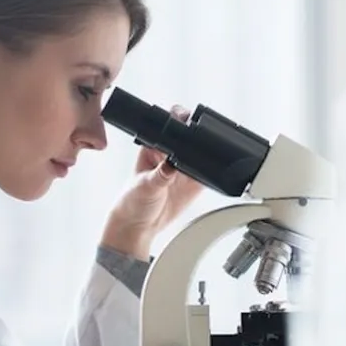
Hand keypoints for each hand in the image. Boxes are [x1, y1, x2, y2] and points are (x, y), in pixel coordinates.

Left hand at [101, 106, 204, 259]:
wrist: (139, 226)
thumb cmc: (132, 201)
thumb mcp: (145, 185)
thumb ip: (160, 174)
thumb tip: (172, 164)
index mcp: (154, 147)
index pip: (170, 126)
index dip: (181, 119)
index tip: (188, 120)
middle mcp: (170, 154)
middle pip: (190, 136)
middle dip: (199, 134)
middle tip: (202, 141)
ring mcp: (184, 168)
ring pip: (202, 153)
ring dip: (208, 153)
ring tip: (207, 160)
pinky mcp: (194, 182)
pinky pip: (209, 173)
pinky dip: (213, 173)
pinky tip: (212, 176)